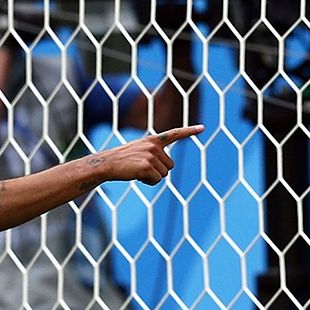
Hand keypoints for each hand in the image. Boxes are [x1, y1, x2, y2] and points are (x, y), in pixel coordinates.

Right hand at [90, 124, 204, 185]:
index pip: (175, 134)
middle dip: (159, 171)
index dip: (189, 131)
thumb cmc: (122, 161)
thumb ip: (154, 154)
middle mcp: (154, 146)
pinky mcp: (147, 167)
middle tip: (141, 168)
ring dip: (153, 177)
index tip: (203, 128)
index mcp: (153, 140)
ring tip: (137, 171)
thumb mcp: (138, 151)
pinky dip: (148, 182)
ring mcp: (151, 156)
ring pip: (164, 174)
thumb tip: (167, 168)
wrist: (106, 164)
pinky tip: (136, 176)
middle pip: (170, 165)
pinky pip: (157, 180)